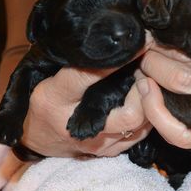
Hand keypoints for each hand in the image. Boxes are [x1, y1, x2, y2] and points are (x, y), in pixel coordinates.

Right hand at [0, 34, 153, 157]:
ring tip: (148, 78)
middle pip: (129, 113)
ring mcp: (98, 143)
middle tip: (147, 67)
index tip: (135, 43)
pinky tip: (145, 96)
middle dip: (145, 88)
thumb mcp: (47, 76)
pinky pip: (142, 133)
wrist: (39, 138)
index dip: (115, 61)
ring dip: (151, 99)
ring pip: (141, 124)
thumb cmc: (45, 99)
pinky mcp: (110, 150)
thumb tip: (105, 40)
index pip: (86, 77)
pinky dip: (149, 113)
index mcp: (55, 100)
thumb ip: (72, 62)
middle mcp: (79, 126)